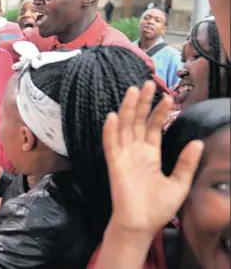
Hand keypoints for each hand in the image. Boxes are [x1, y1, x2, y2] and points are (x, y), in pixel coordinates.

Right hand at [103, 80, 203, 236]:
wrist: (141, 224)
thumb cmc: (158, 207)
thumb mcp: (180, 184)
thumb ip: (186, 163)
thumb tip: (198, 143)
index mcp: (150, 154)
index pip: (153, 127)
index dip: (160, 112)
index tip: (169, 97)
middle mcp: (136, 151)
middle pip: (137, 121)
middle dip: (143, 103)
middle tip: (148, 83)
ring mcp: (124, 156)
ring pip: (124, 127)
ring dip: (127, 109)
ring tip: (133, 91)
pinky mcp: (114, 164)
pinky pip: (110, 144)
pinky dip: (110, 130)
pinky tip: (113, 116)